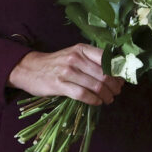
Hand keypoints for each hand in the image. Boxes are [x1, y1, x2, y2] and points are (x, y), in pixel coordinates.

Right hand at [8, 44, 123, 105]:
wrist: (30, 68)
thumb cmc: (57, 63)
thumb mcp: (75, 54)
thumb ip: (92, 60)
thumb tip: (115, 72)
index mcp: (82, 49)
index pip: (107, 59)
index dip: (118, 71)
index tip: (122, 79)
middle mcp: (76, 58)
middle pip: (104, 74)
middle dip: (114, 85)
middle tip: (117, 92)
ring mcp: (67, 71)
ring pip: (95, 85)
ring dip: (106, 95)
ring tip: (109, 99)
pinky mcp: (59, 85)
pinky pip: (82, 94)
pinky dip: (94, 100)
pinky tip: (97, 102)